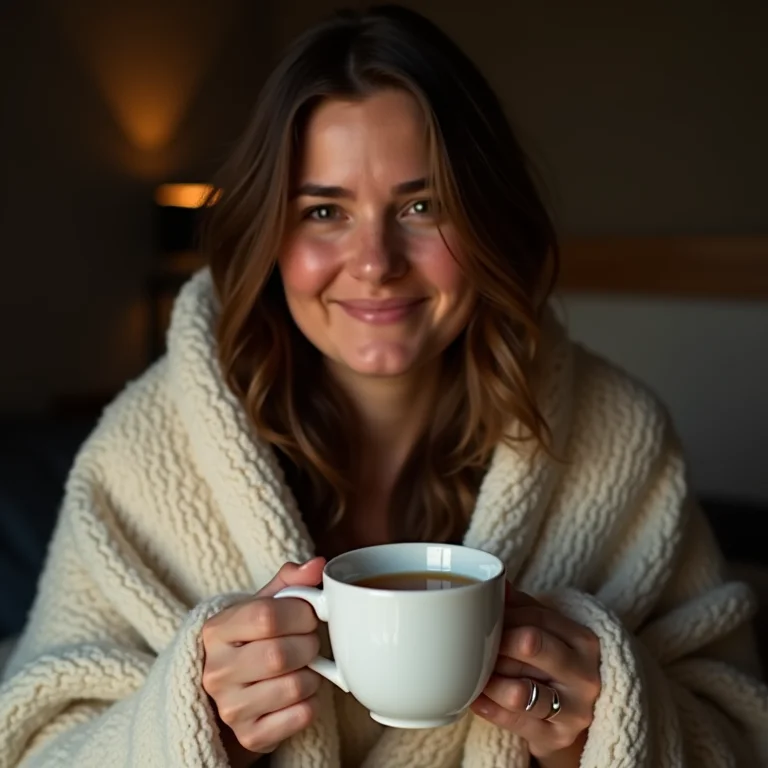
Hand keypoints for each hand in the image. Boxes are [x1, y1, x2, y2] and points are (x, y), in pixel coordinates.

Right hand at [202, 557, 325, 760]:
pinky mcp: (251, 735)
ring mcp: (230, 708)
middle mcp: (216, 671)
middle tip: (309, 641)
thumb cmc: (254, 639)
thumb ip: (290, 582)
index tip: (307, 614)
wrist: (234, 690)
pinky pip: (301, 715)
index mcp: (216, 630)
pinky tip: (299, 691)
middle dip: (308, 644)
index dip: (299, 613)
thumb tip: (317, 565)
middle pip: (280, 654)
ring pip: (295, 686)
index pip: (266, 616)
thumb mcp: (264, 605)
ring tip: (303, 666)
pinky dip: (311, 701)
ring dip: (312, 674)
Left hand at [470, 587, 600, 762]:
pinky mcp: (557, 738)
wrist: (572, 715)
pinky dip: (487, 707)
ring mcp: (574, 710)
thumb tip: (495, 582)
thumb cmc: (551, 663)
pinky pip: (513, 721)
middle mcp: (585, 675)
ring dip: (489, 679)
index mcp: (584, 641)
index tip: (482, 616)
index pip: (537, 616)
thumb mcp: (546, 631)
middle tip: (475, 643)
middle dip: (497, 642)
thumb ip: (521, 606)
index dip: (504, 614)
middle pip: (530, 645)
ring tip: (473, 673)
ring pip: (520, 690)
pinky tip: (473, 697)